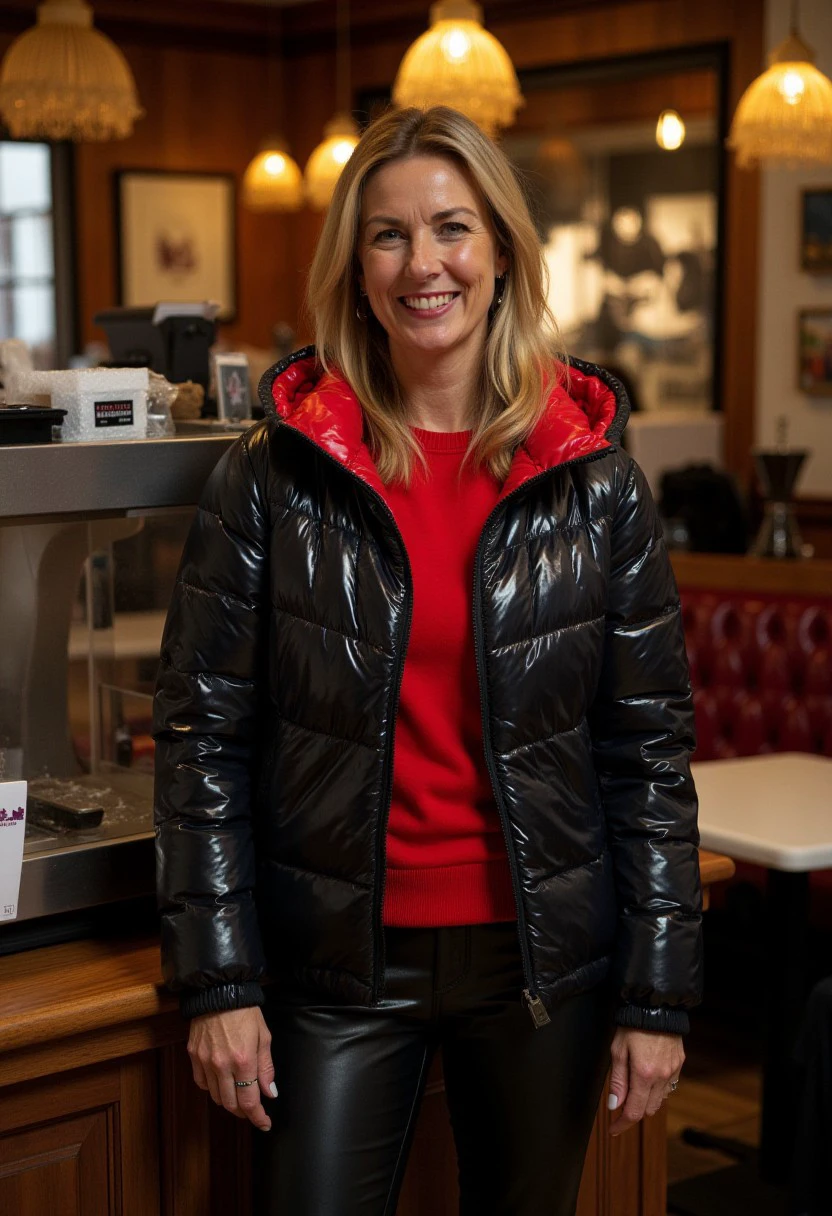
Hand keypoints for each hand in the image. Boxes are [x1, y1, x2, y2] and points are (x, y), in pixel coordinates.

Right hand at [187, 1006, 276, 1130]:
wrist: (219, 991)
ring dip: (229, 1102)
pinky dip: (213, 1088)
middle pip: (231, 1104)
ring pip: (216, 1097)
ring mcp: (205, 1062)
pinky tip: (222, 1083)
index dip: (258, 1117)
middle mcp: (222, 1066)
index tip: (264, 1124)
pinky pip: (202, 1083)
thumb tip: (270, 1093)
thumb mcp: (264, 1036)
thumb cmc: (245, 1012)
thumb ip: (266, 1068)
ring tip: (239, 1097)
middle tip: (253, 1110)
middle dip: (244, 1112)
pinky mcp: (193, 1056)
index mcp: (243, 1061)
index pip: (250, 1101)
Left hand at [607, 1027, 683, 1136]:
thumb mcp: (618, 1051)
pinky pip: (668, 1087)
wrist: (656, 1006)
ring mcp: (673, 1072)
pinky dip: (657, 1089)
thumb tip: (615, 1105)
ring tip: (634, 1085)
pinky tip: (648, 1077)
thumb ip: (617, 1081)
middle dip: (633, 1110)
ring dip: (646, 1100)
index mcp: (644, 1075)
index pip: (634, 1112)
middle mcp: (661, 1077)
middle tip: (621, 1102)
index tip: (613, 1129)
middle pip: (648, 1110)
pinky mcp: (679, 1064)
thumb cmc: (633, 1026)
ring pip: (659, 1100)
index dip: (622, 1124)